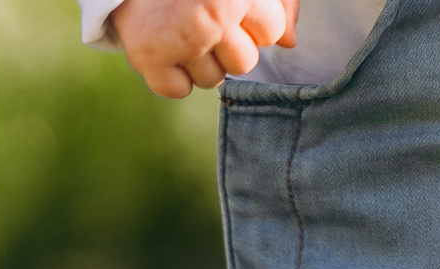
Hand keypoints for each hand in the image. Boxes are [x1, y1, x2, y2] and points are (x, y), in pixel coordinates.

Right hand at [107, 0, 298, 98]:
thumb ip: (277, 3)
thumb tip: (290, 43)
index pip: (271, 31)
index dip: (253, 21)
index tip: (230, 5)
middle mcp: (212, 18)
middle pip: (244, 62)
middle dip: (229, 46)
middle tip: (202, 19)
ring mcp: (180, 39)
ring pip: (212, 79)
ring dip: (199, 60)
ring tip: (180, 29)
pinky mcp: (149, 56)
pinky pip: (176, 90)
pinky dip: (171, 76)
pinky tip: (164, 47)